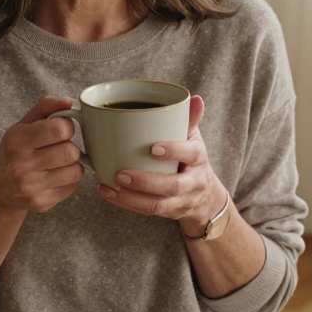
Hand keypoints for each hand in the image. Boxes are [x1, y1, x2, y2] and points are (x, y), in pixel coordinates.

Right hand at [0, 96, 84, 212]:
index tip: (59, 129)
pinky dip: (69, 179)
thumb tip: (68, 101)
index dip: (66, 126)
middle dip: (70, 146)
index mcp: (16, 141)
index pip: (59, 129)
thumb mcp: (23, 124)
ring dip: (72, 163)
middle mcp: (21, 165)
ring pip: (76, 170)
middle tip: (60, 146)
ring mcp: (31, 187)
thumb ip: (45, 107)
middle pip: (70, 152)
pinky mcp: (41, 203)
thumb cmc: (15, 150)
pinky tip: (55, 175)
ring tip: (59, 161)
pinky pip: (73, 186)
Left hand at [96, 95, 227, 236]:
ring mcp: (180, 201)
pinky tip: (107, 192)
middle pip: (172, 186)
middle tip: (121, 173)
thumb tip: (194, 98)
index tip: (152, 148)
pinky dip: (125, 203)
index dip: (173, 151)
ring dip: (130, 198)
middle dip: (145, 182)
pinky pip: (146, 211)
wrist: (205, 197)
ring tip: (109, 185)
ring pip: (157, 205)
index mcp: (199, 158)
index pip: (190, 154)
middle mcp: (193, 183)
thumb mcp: (194, 139)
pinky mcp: (167, 212)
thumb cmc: (192, 159)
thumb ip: (189, 120)